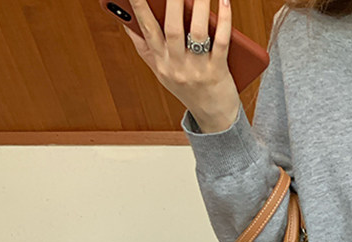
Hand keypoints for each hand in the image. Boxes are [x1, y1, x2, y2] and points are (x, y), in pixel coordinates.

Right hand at [122, 0, 239, 129]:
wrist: (214, 118)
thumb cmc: (188, 91)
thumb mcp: (161, 73)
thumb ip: (145, 48)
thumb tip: (127, 23)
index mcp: (161, 63)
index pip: (147, 30)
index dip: (139, 7)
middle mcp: (177, 66)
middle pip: (172, 28)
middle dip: (172, 2)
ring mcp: (198, 70)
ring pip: (197, 32)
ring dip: (200, 5)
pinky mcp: (218, 72)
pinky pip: (222, 42)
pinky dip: (224, 20)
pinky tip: (224, 2)